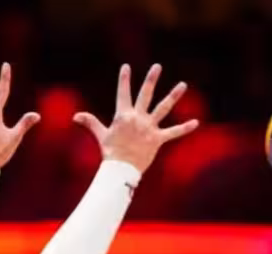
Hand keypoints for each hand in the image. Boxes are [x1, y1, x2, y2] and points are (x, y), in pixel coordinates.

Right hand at [74, 63, 198, 173]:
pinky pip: (173, 133)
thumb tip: (76, 116)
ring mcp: (149, 128)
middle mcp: (137, 118)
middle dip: (151, 79)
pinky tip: (196, 122)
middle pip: (145, 95)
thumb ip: (91, 122)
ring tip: (183, 84)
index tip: (126, 67)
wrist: (120, 169)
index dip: (124, 80)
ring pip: (163, 108)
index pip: (123, 94)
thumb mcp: (101, 135)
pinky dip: (184, 128)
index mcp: (123, 116)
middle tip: (157, 66)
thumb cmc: (110, 153)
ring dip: (173, 96)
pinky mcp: (157, 139)